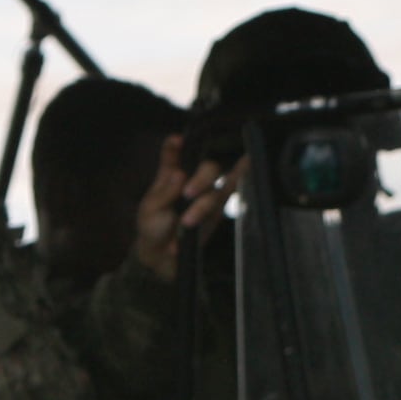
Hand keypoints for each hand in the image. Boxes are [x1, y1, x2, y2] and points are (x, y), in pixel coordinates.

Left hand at [127, 137, 228, 284]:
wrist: (164, 258)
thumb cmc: (153, 228)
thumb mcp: (151, 210)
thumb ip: (166, 192)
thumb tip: (180, 174)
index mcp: (169, 175)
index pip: (173, 154)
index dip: (175, 146)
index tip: (177, 141)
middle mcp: (191, 179)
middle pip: (206, 167)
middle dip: (200, 180)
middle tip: (187, 194)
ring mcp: (206, 192)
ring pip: (216, 188)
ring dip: (203, 205)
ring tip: (187, 222)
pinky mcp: (218, 207)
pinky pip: (232, 189)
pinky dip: (242, 173)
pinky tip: (249, 160)